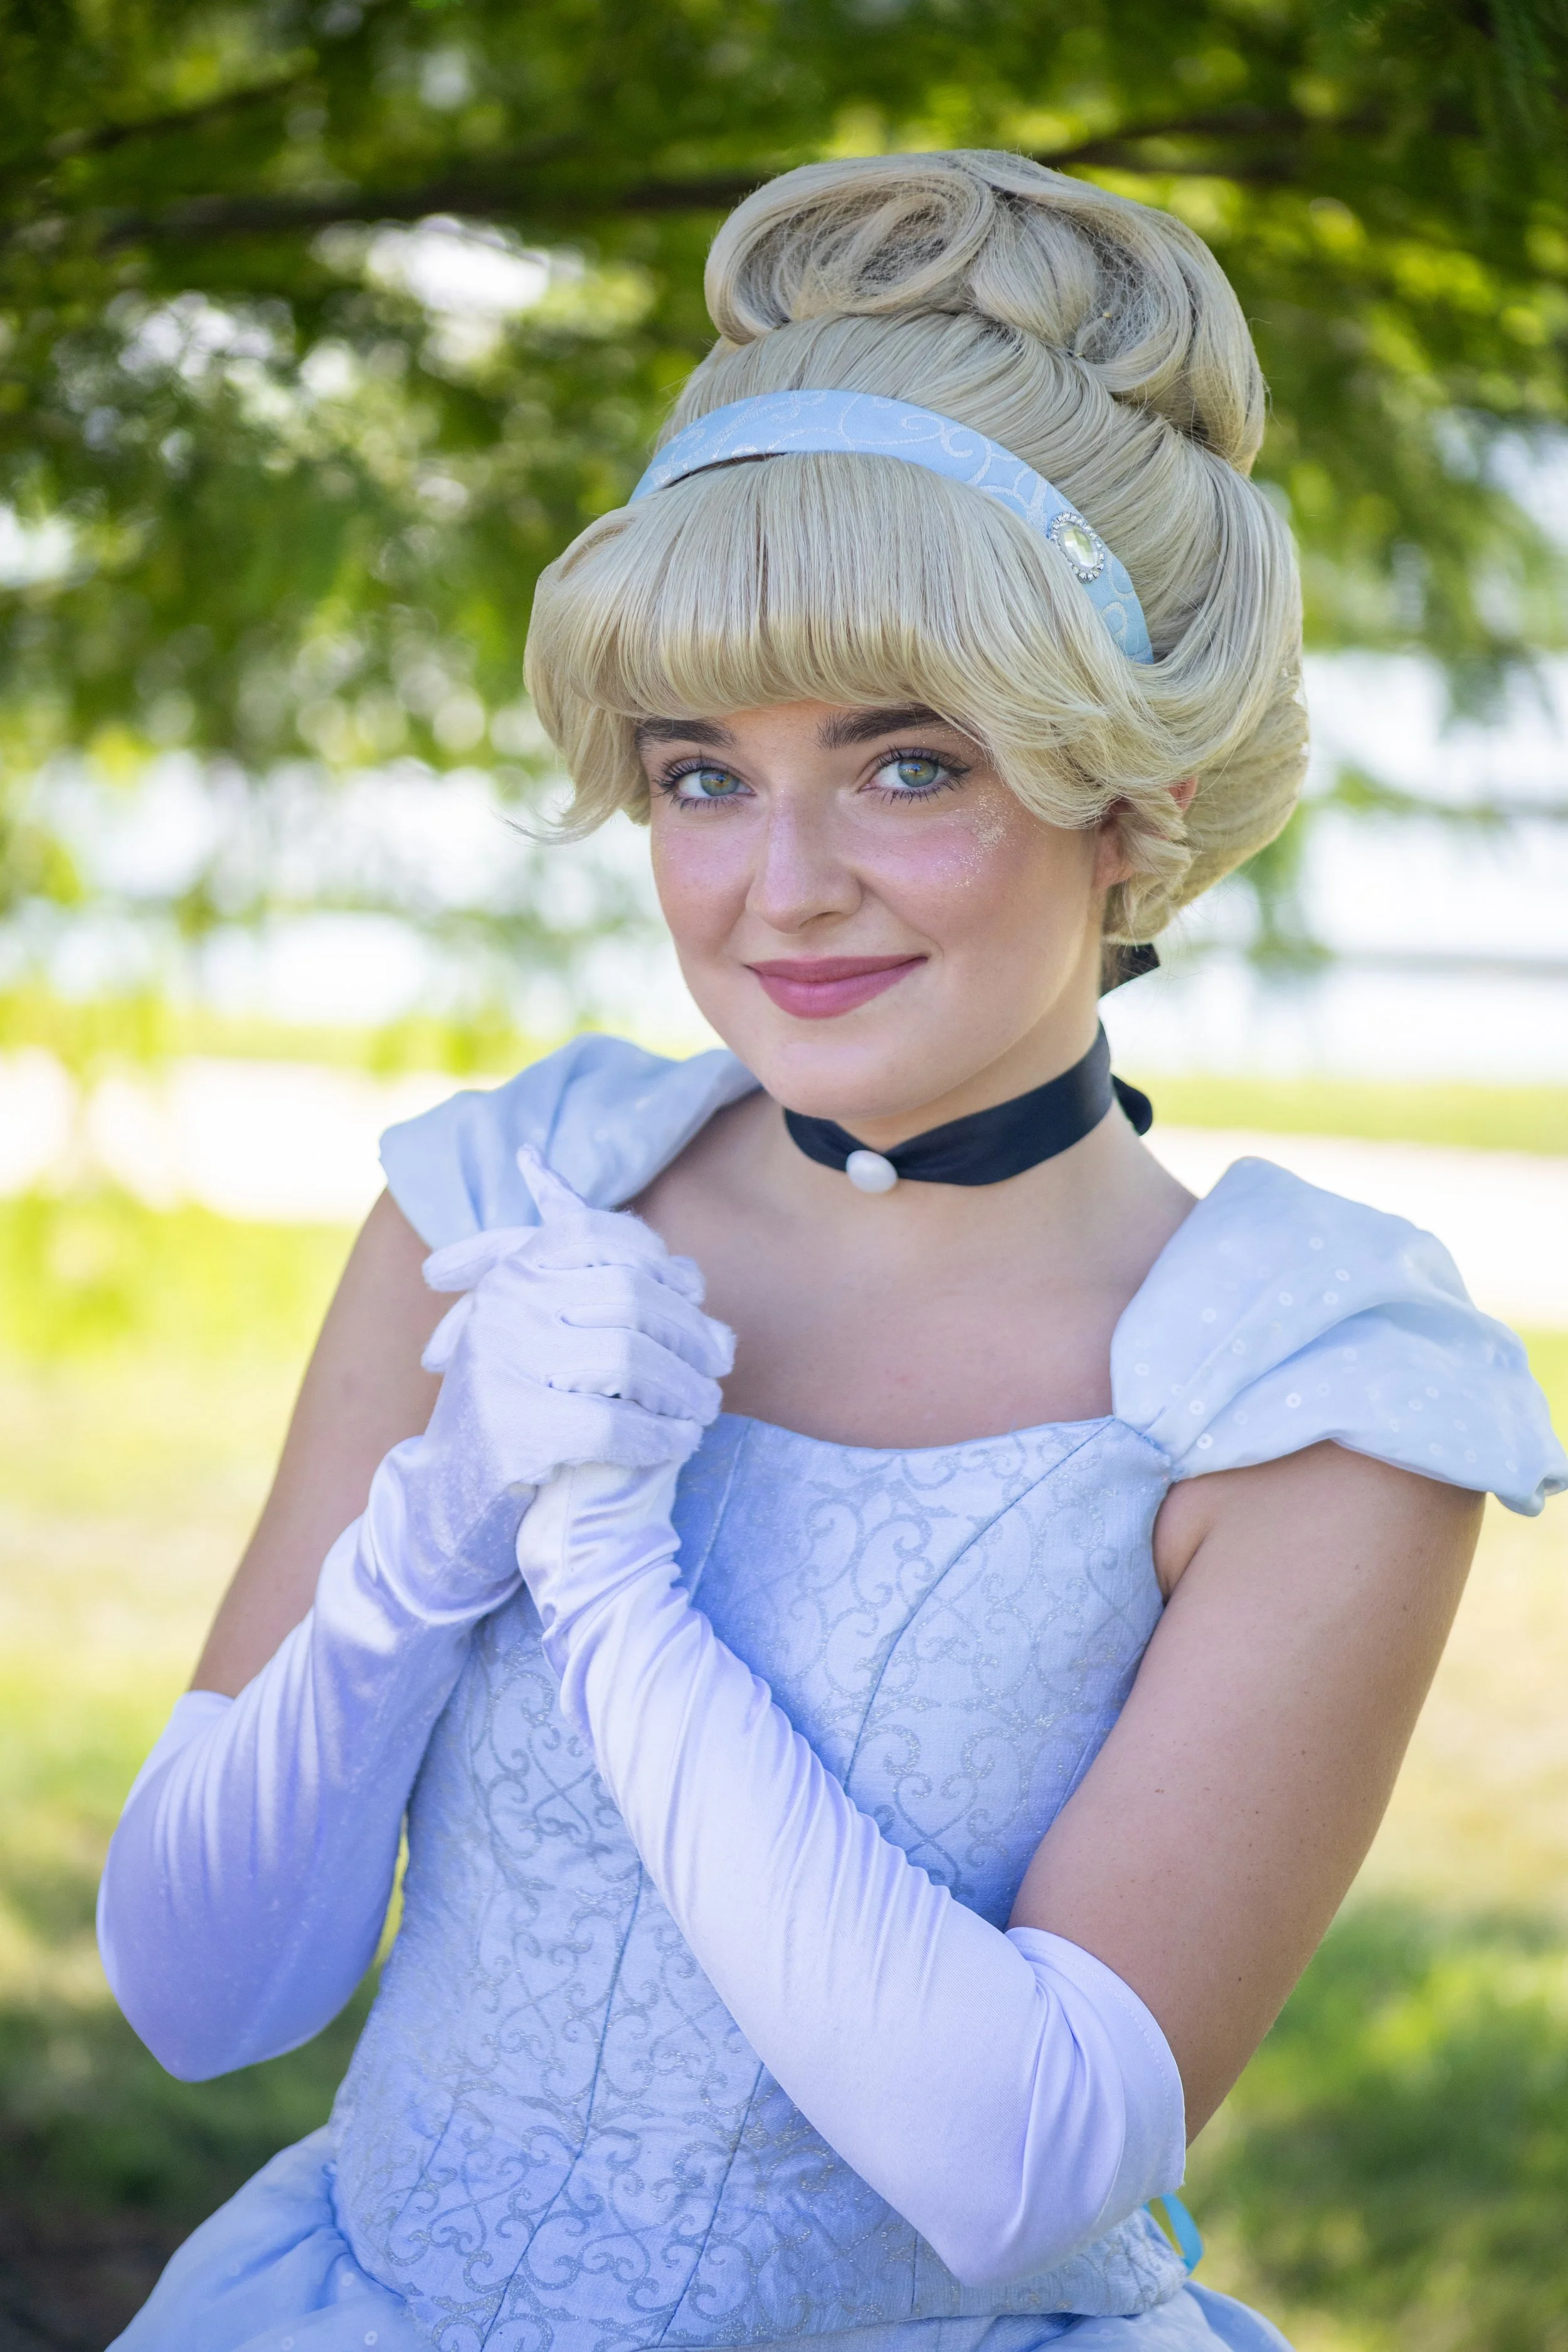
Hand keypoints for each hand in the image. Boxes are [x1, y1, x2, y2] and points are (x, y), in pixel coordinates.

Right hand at [398, 1147, 733, 1605]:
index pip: (596, 1233)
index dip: (657, 1260)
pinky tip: (677, 1444)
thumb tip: (696, 1280)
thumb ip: (614, 1297)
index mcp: (511, 1272)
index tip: (691, 1294)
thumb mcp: (553, 1337)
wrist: (449, 1496)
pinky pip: (609, 1425)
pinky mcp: (507, 1428)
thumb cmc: (523, 1409)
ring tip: (704, 1410)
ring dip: (683, 1389)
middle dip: (688, 1333)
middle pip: (628, 1294)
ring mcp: (498, 1364)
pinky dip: (657, 1436)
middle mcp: (500, 1305)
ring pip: (627, 1357)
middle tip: (717, 1369)